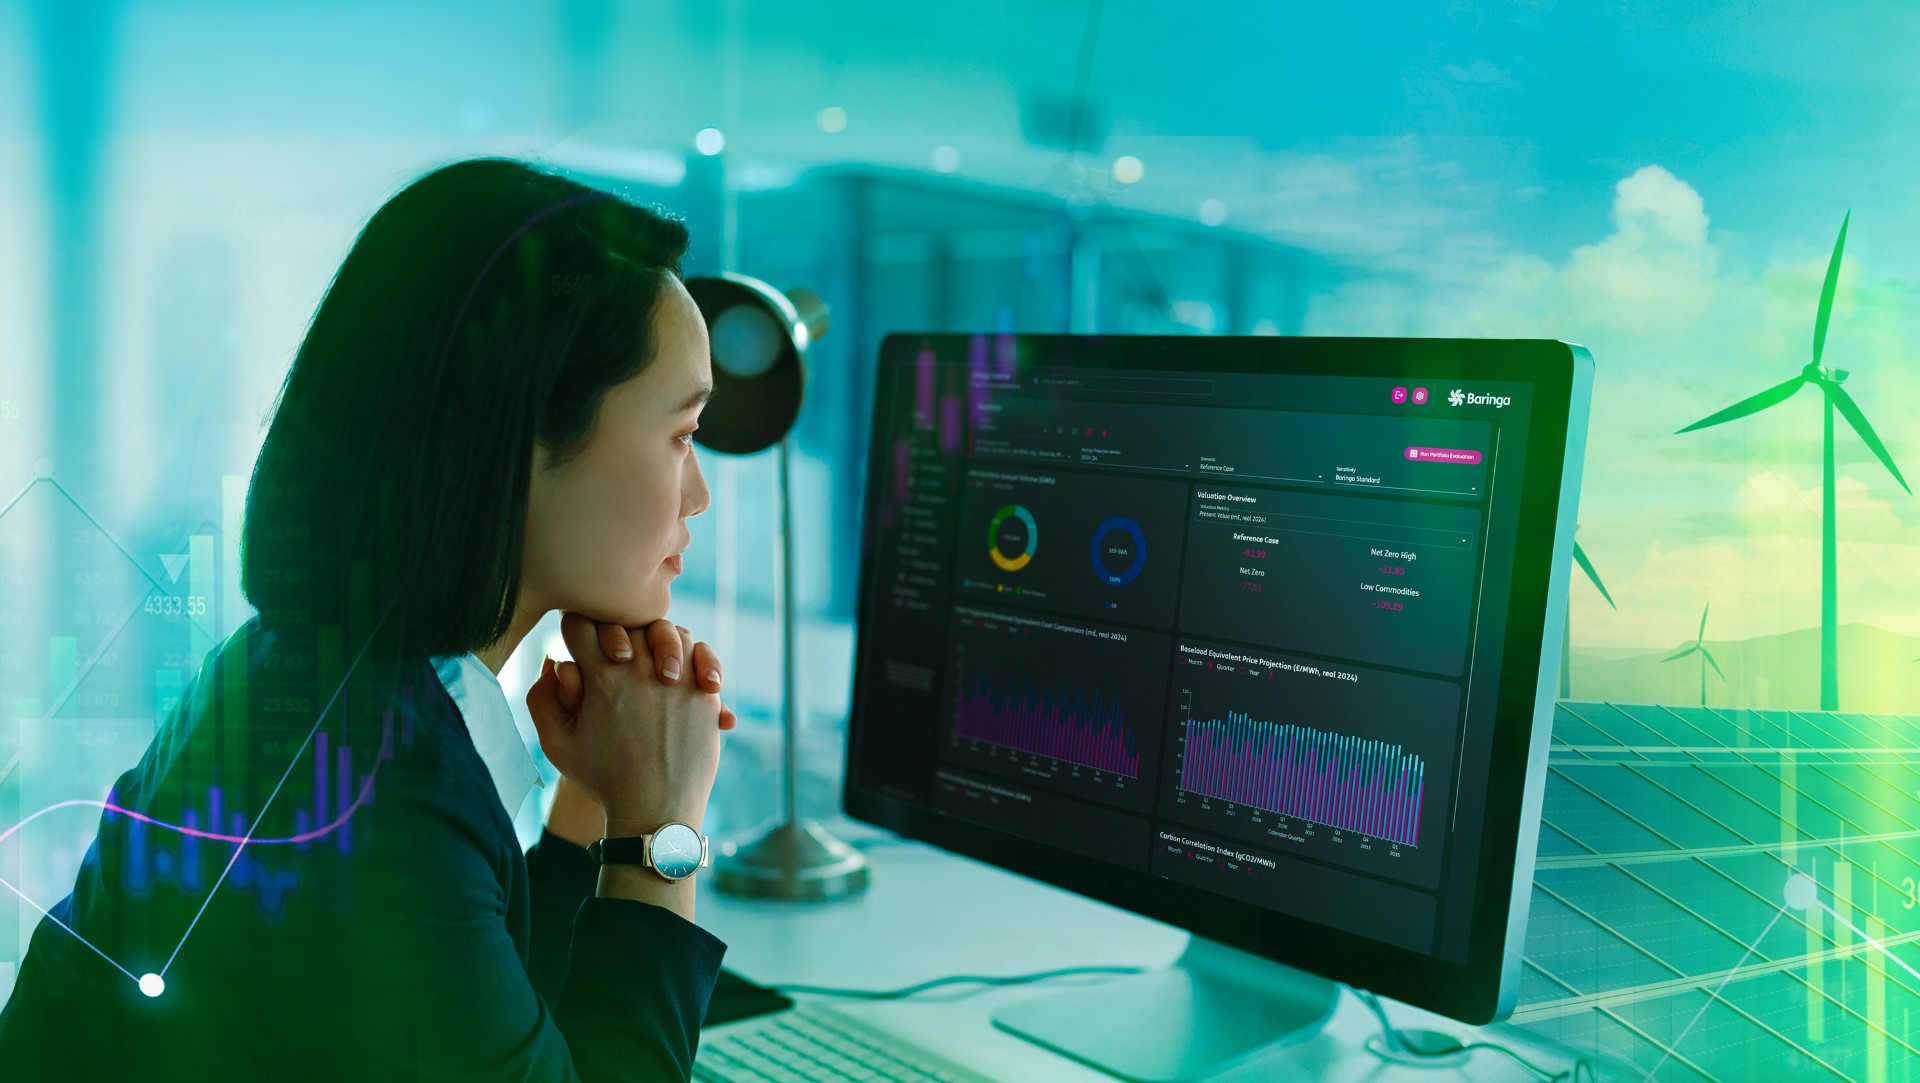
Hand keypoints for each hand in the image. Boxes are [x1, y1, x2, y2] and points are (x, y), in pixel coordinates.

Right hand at [526, 613, 729, 834]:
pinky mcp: (704, 693)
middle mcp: (640, 669)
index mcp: (600, 677)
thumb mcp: (557, 745)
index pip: (580, 622)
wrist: (655, 810)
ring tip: (650, 664)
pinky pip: (703, 653)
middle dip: (615, 630)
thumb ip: (542, 699)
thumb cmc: (604, 780)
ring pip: (668, 630)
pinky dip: (694, 655)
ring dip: (657, 640)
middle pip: (626, 620)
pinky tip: (682, 673)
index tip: (580, 645)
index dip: (575, 629)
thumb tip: (553, 661)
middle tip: (614, 655)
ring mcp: (677, 679)